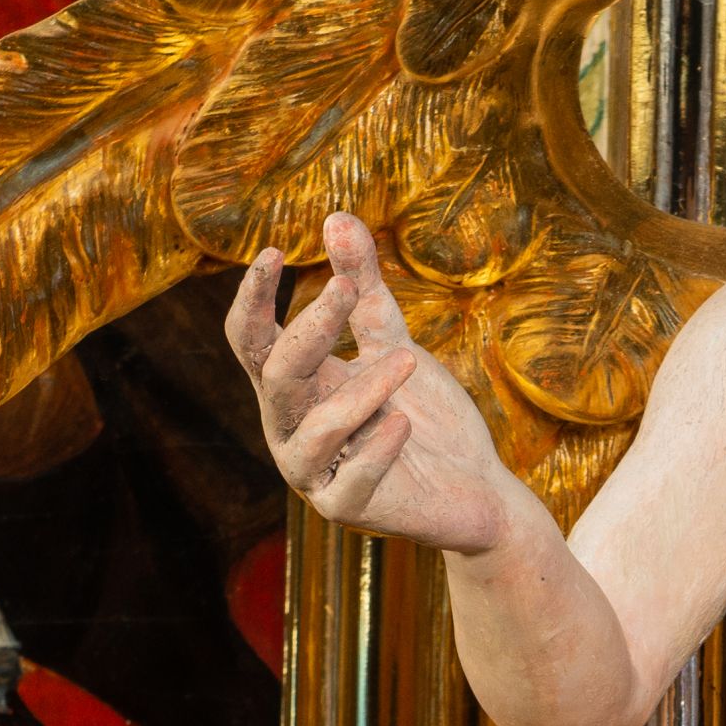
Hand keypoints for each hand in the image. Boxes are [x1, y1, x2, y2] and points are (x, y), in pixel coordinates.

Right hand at [225, 212, 517, 554]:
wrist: (475, 490)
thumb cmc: (426, 415)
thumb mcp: (394, 342)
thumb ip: (363, 289)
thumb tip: (337, 217)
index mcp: (291, 388)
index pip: (251, 340)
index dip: (254, 298)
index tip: (277, 252)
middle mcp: (290, 428)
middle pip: (277, 376)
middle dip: (310, 331)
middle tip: (346, 292)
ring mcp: (314, 473)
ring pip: (315, 429)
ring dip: (362, 391)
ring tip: (408, 363)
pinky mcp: (347, 508)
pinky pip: (352, 478)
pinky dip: (377, 449)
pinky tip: (404, 424)